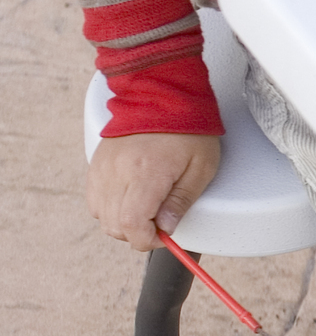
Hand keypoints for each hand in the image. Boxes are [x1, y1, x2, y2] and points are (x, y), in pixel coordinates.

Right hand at [87, 133, 221, 249]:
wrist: (162, 95)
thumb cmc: (188, 129)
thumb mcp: (201, 167)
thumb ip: (182, 201)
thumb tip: (167, 228)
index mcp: (146, 173)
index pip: (132, 224)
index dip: (147, 240)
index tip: (164, 236)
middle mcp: (117, 172)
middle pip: (114, 225)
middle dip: (138, 233)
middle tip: (160, 224)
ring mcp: (103, 168)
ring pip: (101, 215)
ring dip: (122, 222)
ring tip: (147, 209)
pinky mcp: (96, 163)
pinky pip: (94, 199)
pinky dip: (109, 207)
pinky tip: (131, 198)